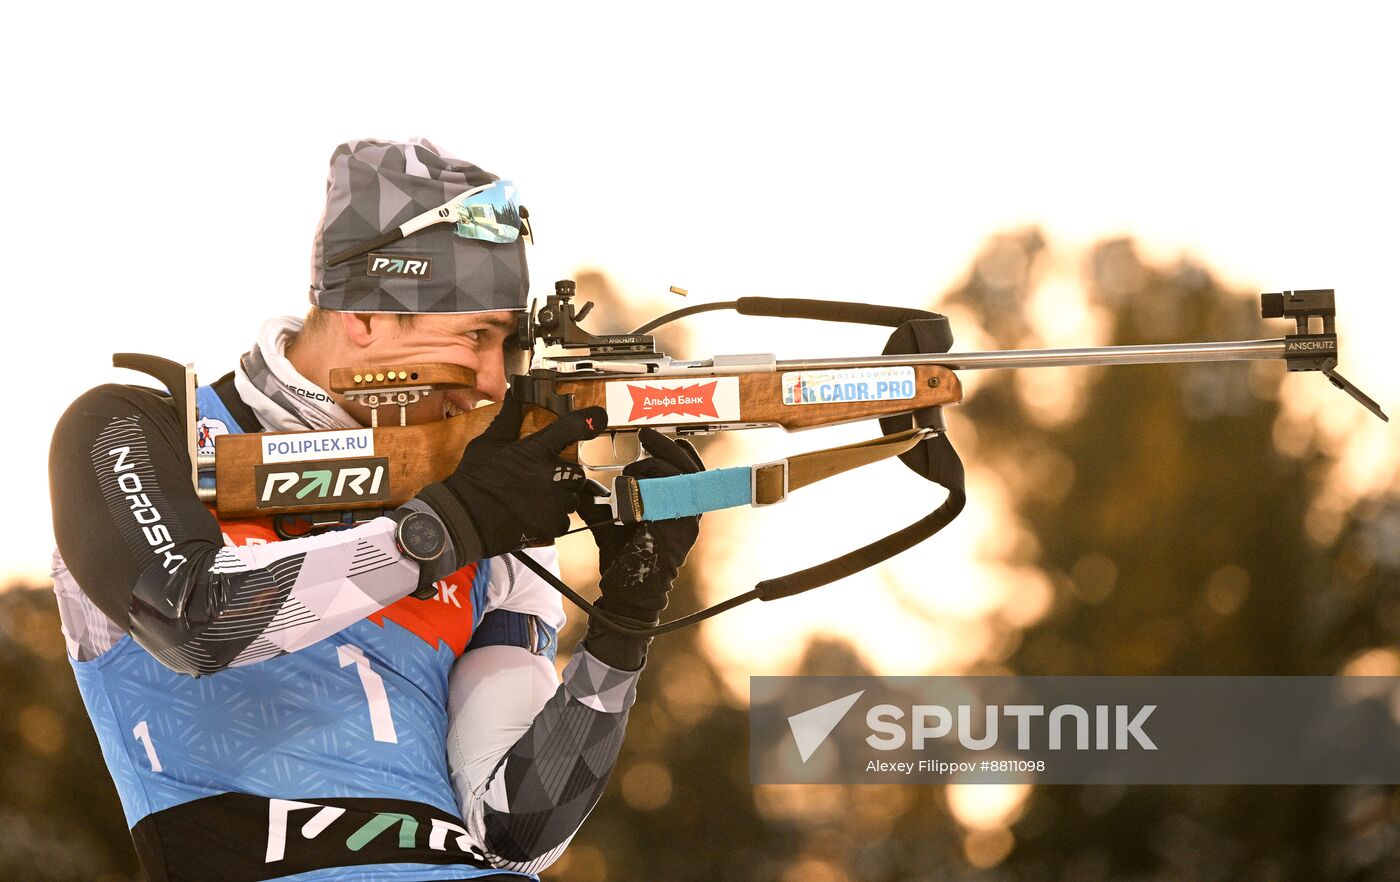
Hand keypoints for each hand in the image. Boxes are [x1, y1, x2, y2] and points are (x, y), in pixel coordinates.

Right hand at [417, 393, 606, 561]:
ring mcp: (555, 502)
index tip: (599, 416)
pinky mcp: (553, 526)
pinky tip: (533, 514)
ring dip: (559, 497)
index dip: (590, 419)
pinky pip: (565, 519)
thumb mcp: (488, 444)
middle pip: (576, 471)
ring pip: (572, 496)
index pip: (573, 427)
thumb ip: (508, 420)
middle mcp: (552, 475)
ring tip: (532, 499)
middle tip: (538, 480)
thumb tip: (513, 395)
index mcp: (536, 451)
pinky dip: (553, 518)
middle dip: (562, 475)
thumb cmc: (473, 481)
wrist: (464, 520)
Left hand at [579, 428, 703, 669]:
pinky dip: (648, 485)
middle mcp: (688, 511)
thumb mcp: (610, 521)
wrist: (626, 593)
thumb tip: (582, 486)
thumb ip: (601, 502)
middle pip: (687, 466)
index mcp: (678, 506)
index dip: (673, 449)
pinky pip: (669, 494)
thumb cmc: (622, 558)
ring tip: (630, 471)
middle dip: (664, 446)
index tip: (650, 436)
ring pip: (678, 475)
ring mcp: (686, 520)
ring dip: (651, 466)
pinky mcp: (678, 528)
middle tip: (644, 434)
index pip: (687, 469)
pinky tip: (631, 487)